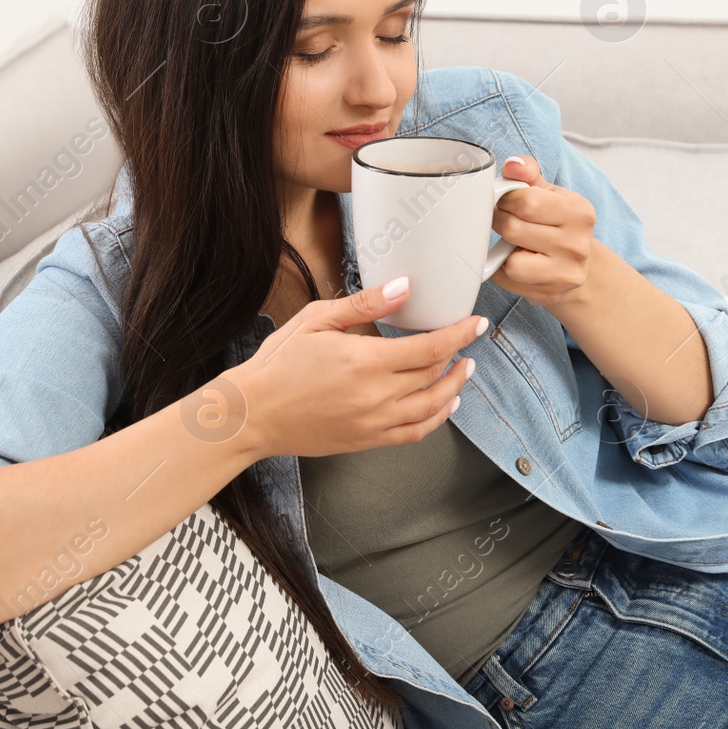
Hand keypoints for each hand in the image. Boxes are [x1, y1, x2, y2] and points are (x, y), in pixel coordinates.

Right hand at [226, 280, 488, 459]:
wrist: (252, 414)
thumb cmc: (278, 365)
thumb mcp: (317, 320)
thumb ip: (365, 305)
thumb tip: (403, 288)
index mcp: (365, 362)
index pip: (430, 348)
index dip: (459, 334)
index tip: (475, 323)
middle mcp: (375, 396)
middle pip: (434, 375)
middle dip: (456, 356)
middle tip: (465, 341)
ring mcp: (373, 422)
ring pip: (432, 408)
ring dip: (455, 388)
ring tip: (465, 371)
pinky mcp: (367, 440)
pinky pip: (414, 433)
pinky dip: (436, 419)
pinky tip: (444, 405)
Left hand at [489, 155, 595, 306]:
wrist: (580, 267)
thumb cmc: (558, 224)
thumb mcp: (550, 193)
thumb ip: (529, 174)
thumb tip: (512, 165)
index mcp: (579, 212)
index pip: (526, 201)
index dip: (506, 199)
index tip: (506, 200)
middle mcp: (576, 245)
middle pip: (513, 229)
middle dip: (500, 221)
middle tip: (504, 220)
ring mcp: (565, 274)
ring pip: (511, 262)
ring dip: (503, 251)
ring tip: (513, 244)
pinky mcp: (549, 295)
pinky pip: (508, 281)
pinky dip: (502, 270)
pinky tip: (516, 261)